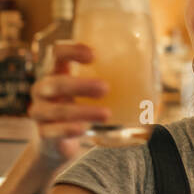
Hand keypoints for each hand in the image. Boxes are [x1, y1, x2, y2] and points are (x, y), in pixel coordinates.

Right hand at [26, 41, 111, 162]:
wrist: (58, 143)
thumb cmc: (79, 107)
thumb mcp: (88, 91)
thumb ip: (108, 78)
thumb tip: (153, 71)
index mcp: (56, 71)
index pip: (56, 53)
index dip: (72, 50)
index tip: (94, 55)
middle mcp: (43, 89)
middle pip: (56, 82)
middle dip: (81, 85)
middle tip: (105, 88)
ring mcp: (40, 112)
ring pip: (57, 110)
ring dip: (83, 111)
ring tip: (106, 114)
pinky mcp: (43, 134)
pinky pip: (54, 131)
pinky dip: (69, 129)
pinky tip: (83, 129)